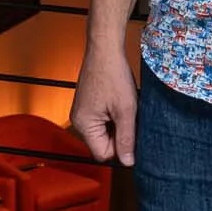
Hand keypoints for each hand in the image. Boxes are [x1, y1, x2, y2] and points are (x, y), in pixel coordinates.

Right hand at [71, 45, 138, 165]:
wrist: (105, 48)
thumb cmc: (113, 75)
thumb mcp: (125, 110)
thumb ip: (126, 138)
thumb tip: (128, 162)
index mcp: (84, 125)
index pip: (103, 154)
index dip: (120, 147)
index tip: (132, 132)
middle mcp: (79, 121)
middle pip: (103, 143)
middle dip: (120, 134)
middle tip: (131, 116)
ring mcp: (82, 111)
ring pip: (105, 131)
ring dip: (118, 123)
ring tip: (126, 106)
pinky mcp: (88, 104)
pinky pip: (102, 120)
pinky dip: (114, 115)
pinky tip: (121, 101)